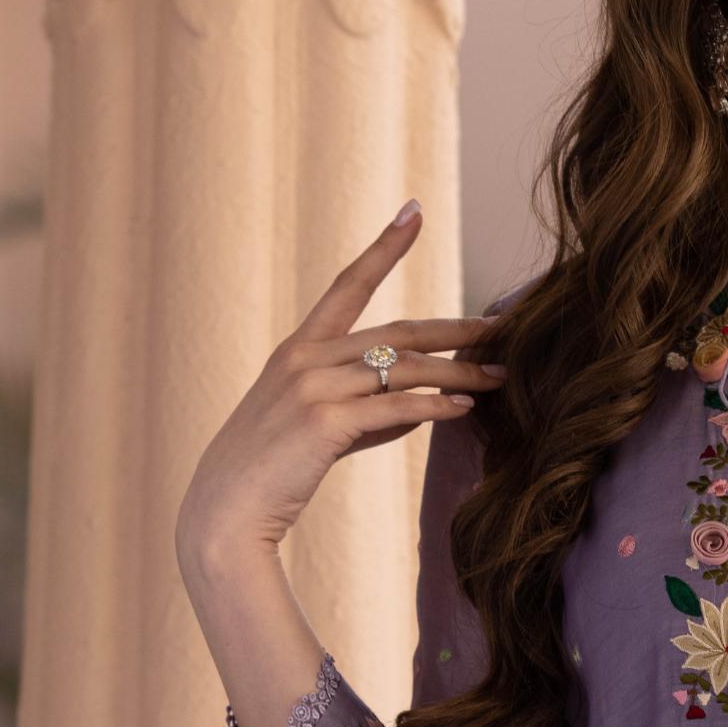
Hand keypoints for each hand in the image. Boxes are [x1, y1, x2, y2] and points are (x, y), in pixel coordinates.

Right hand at [173, 200, 509, 573]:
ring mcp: (313, 387)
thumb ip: (365, 409)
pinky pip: (396, 407)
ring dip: (459, 374)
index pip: (348, 284)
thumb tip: (422, 407)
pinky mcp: (325, 422)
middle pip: (399, 333)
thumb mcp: (316, 428)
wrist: (224, 514)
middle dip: (456, 330)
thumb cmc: (271, 475)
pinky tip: (464, 410)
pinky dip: (435, 408)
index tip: (414, 212)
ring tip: (501, 379)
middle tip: (503, 327)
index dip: (384, 247)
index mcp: (298, 348)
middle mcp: (305, 357)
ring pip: (405, 370)